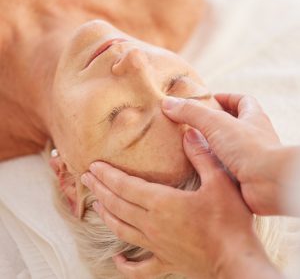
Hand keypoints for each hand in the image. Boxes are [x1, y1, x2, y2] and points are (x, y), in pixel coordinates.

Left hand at [81, 129, 265, 278]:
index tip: (93, 167)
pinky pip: (139, 268)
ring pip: (121, 229)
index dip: (107, 175)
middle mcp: (152, 224)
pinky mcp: (166, 261)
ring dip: (105, 215)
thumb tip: (189, 133)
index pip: (125, 186)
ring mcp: (156, 245)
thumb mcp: (219, 182)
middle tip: (86, 179)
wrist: (237, 261)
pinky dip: (126, 265)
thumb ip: (201, 156)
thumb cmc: (230, 222)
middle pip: (117, 205)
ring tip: (94, 204)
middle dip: (100, 190)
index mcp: (162, 203)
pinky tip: (117, 259)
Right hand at [161, 94, 284, 214]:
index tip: (211, 99)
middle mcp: (254, 137)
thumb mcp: (216, 122)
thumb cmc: (249, 147)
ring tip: (191, 144)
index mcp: (253, 118)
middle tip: (195, 123)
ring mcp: (250, 157)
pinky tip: (199, 166)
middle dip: (216, 122)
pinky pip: (225, 167)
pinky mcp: (244, 176)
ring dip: (212, 145)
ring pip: (229, 147)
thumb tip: (168, 103)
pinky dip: (213, 165)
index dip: (227, 98)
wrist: (269, 183)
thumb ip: (191, 112)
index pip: (243, 101)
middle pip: (235, 124)